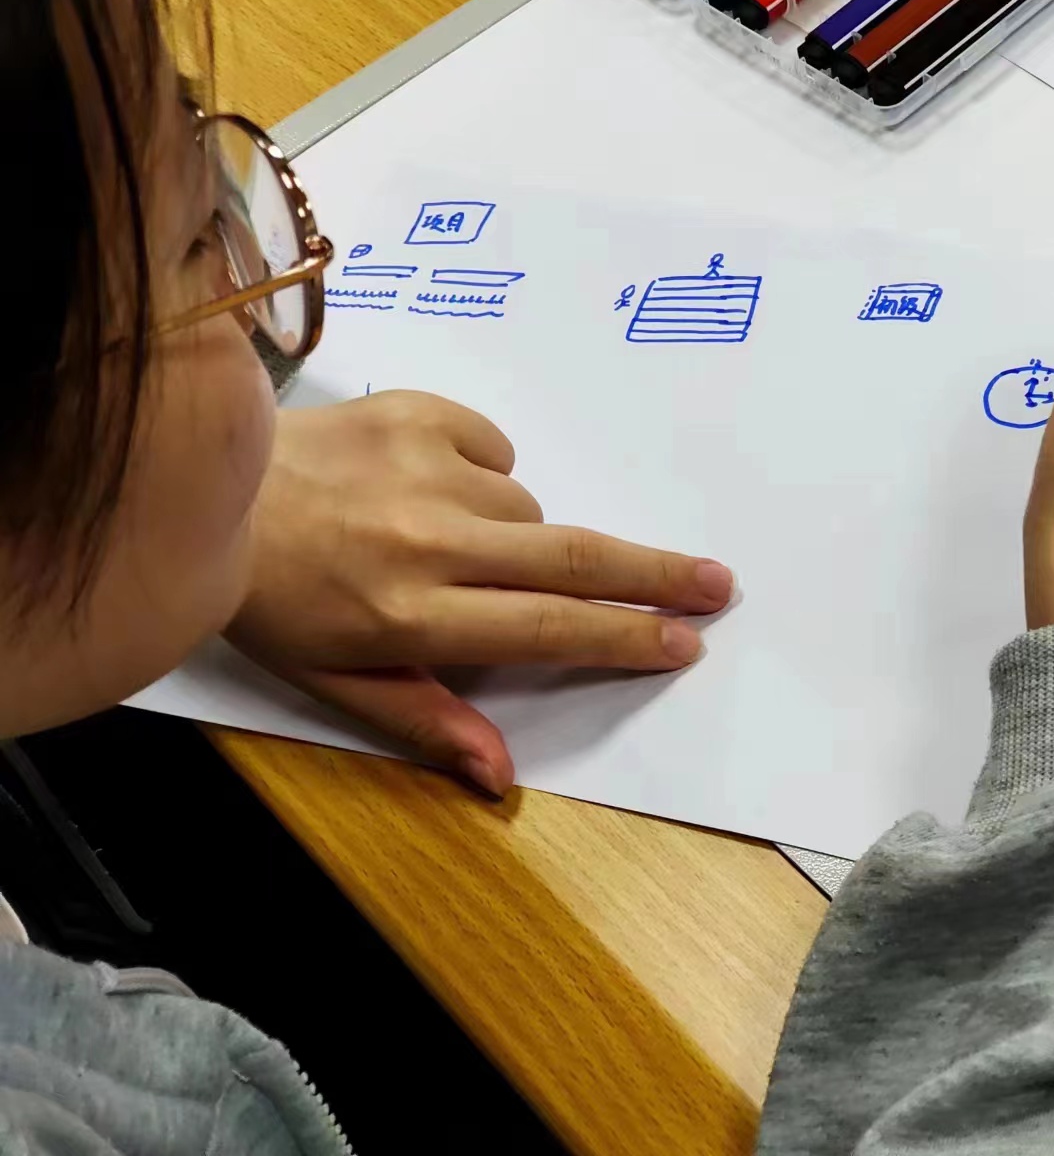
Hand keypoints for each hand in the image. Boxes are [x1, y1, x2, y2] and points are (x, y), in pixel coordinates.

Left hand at [225, 392, 732, 796]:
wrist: (198, 488)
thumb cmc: (270, 602)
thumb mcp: (332, 682)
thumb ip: (424, 719)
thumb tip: (502, 778)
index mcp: (412, 614)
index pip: (547, 629)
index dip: (626, 638)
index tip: (685, 642)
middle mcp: (430, 541)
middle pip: (574, 559)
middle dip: (657, 576)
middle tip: (719, 582)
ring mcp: (426, 468)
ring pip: (528, 510)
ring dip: (518, 535)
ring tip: (448, 542)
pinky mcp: (417, 411)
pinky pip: (495, 448)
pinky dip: (484, 471)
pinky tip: (431, 486)